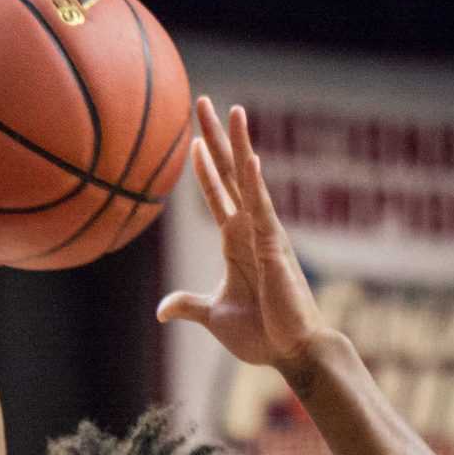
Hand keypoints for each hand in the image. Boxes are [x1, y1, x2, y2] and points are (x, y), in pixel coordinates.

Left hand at [158, 99, 327, 371]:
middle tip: (204, 101)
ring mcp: (264, 234)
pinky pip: (262, 208)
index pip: (217, 193)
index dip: (205, 166)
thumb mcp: (215, 316)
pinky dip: (253, 182)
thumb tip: (162, 310)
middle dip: (217, 137)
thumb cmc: (261, 334)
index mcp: (236, 241)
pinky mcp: (274, 247)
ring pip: (248, 180)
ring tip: (233, 109)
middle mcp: (250, 229)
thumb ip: (189, 305)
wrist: (291, 353)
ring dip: (239, 144)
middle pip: (230, 173)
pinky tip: (247, 157)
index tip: (194, 138)